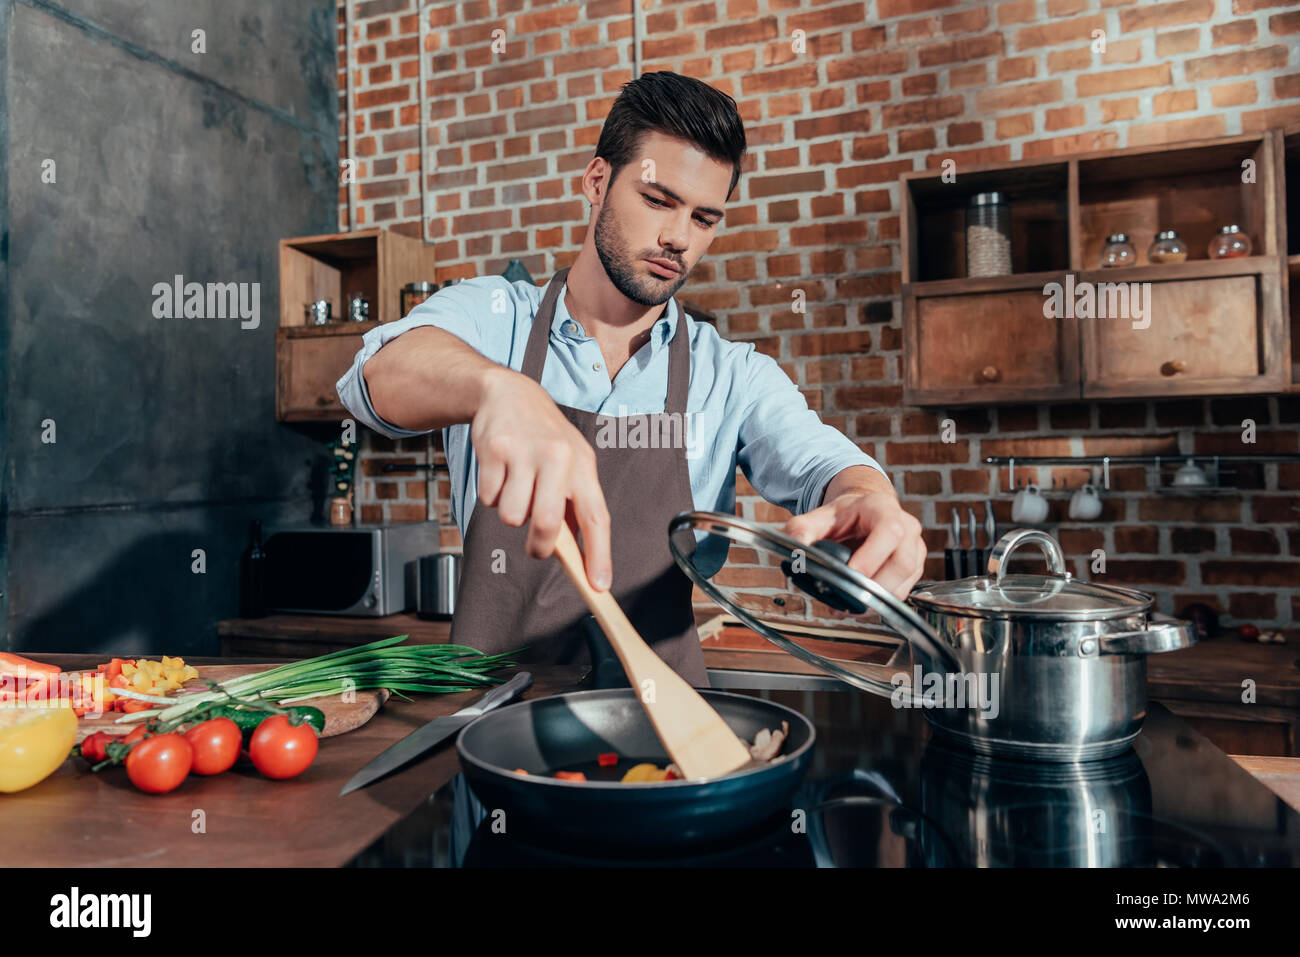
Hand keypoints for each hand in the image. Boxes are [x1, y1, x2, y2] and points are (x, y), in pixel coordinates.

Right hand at [471, 368, 611, 589]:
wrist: (507, 393)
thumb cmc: (543, 437)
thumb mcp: (570, 462)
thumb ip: (573, 504)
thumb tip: (575, 555)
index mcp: (582, 465)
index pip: (596, 517)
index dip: (599, 555)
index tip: (599, 585)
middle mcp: (557, 457)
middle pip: (546, 523)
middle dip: (538, 546)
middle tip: (536, 549)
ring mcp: (524, 453)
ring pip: (511, 516)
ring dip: (510, 512)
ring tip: (515, 487)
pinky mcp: (493, 450)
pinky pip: (487, 499)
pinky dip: (490, 495)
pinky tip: (499, 472)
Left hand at [783, 490, 925, 600]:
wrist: (864, 514)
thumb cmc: (846, 515)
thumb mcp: (822, 515)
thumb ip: (804, 527)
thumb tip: (796, 544)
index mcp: (884, 509)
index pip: (889, 531)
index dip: (872, 556)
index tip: (852, 573)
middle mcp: (906, 528)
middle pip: (902, 563)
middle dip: (874, 587)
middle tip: (846, 598)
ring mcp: (914, 549)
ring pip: (904, 584)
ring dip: (875, 601)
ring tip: (847, 604)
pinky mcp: (914, 569)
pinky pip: (901, 593)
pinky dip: (879, 604)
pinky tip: (858, 603)